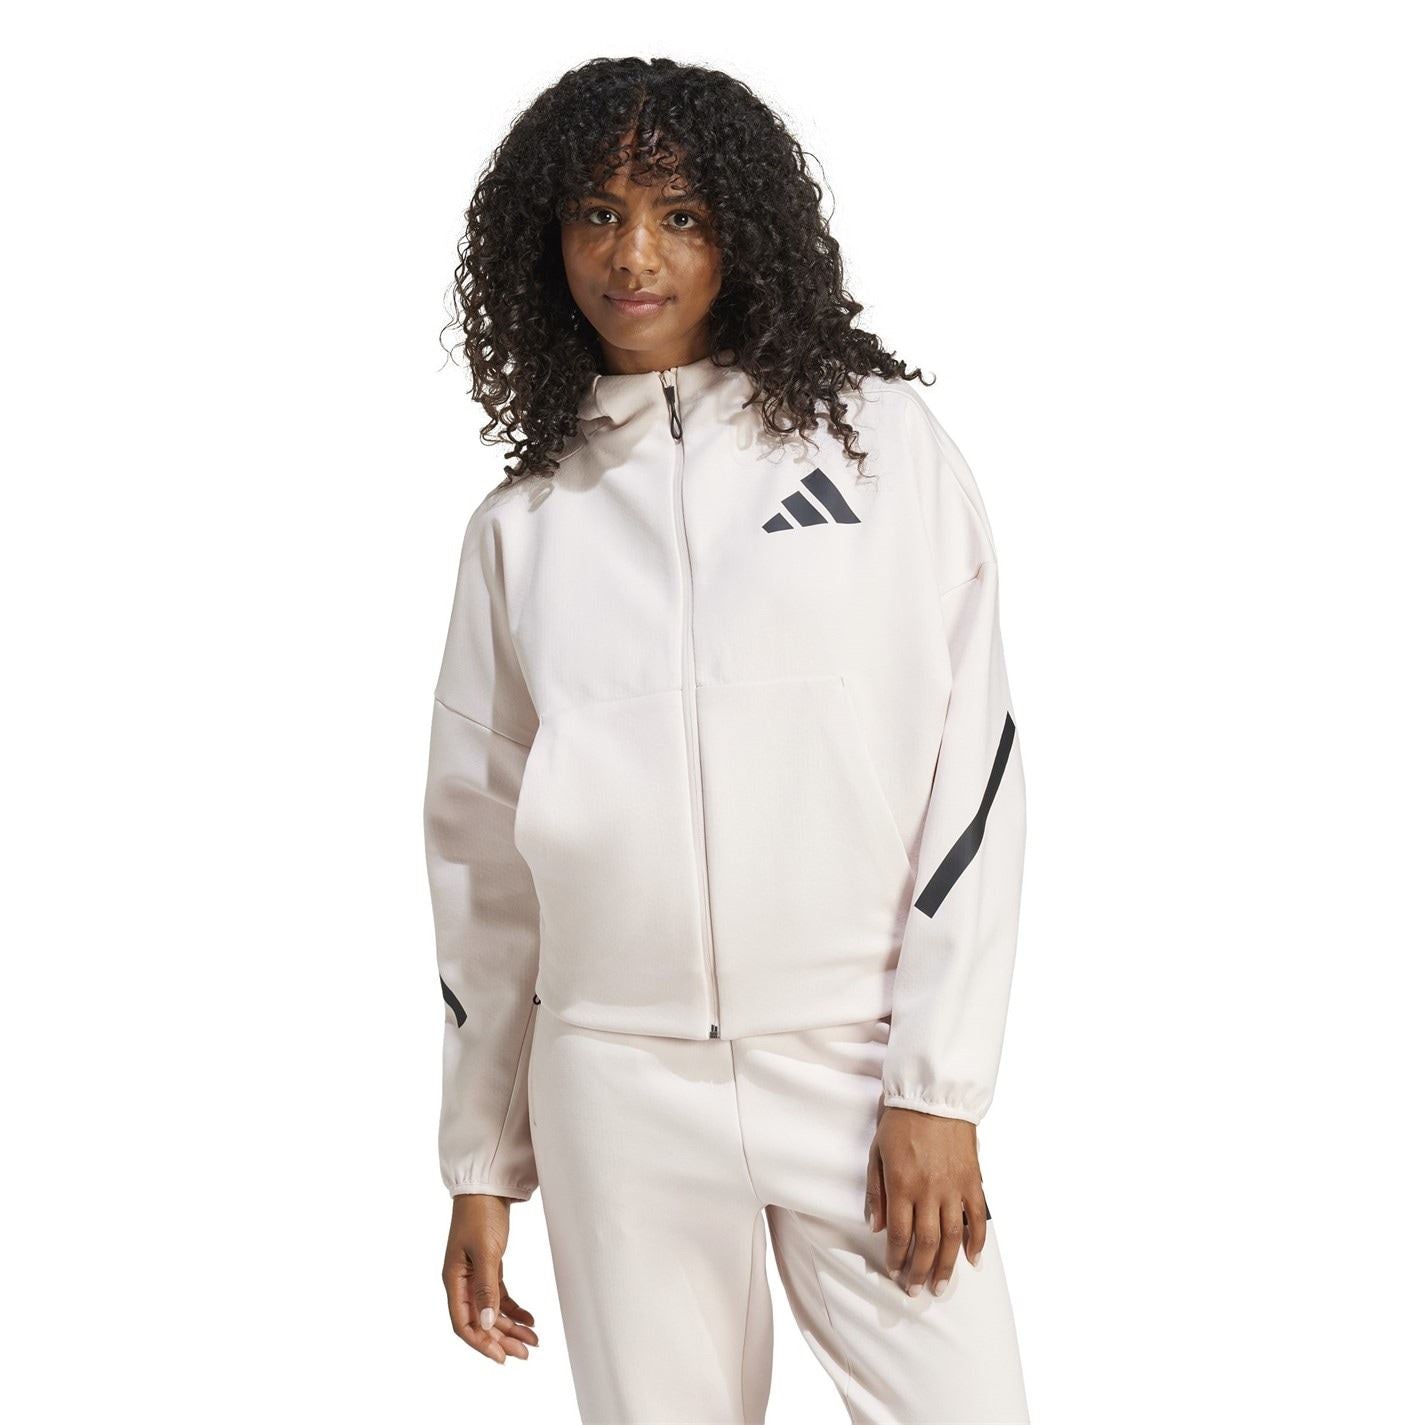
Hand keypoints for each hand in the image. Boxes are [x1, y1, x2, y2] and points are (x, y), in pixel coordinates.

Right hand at [442, 1193, 539, 1363]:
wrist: (487, 1186)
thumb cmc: (480, 1214)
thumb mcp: (485, 1251)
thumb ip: (486, 1287)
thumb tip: (486, 1324)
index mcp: (453, 1280)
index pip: (463, 1323)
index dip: (480, 1343)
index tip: (501, 1357)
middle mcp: (462, 1282)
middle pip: (480, 1321)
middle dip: (502, 1339)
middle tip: (525, 1352)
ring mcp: (475, 1275)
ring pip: (491, 1311)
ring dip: (510, 1327)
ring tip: (532, 1339)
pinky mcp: (488, 1267)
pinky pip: (499, 1296)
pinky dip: (513, 1309)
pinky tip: (528, 1319)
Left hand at [865, 1107, 988, 1296]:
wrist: (935, 1096)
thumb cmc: (901, 1121)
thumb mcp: (877, 1152)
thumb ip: (876, 1192)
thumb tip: (876, 1227)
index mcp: (902, 1184)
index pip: (900, 1234)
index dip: (897, 1258)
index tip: (895, 1272)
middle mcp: (929, 1191)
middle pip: (927, 1243)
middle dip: (920, 1271)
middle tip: (916, 1290)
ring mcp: (954, 1188)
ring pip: (953, 1238)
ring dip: (947, 1266)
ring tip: (940, 1286)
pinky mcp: (973, 1181)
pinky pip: (978, 1218)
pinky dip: (978, 1241)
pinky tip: (973, 1260)